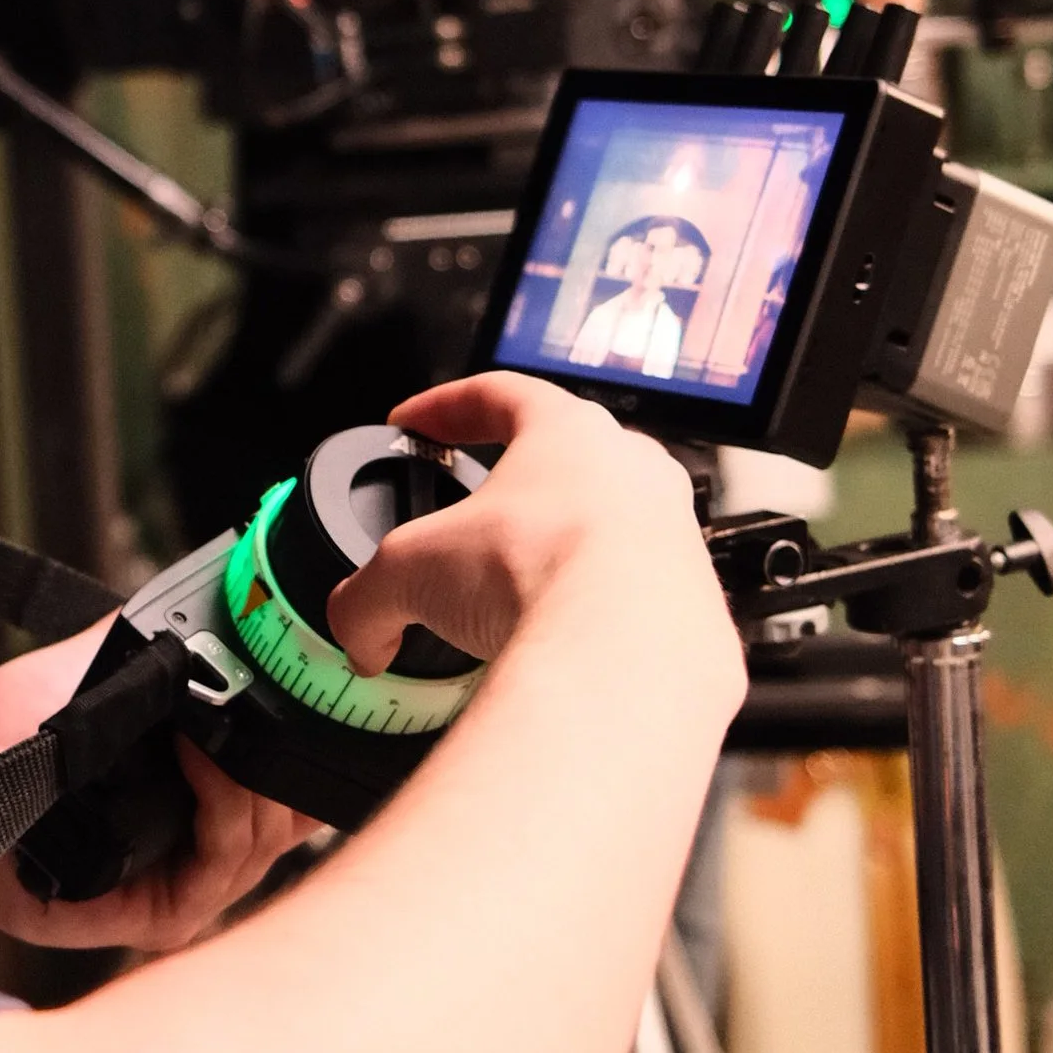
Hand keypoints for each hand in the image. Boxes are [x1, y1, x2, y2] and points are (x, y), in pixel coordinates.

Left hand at [0, 622, 321, 952]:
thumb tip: (215, 599)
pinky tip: (205, 767)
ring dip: (259, 789)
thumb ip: (153, 648)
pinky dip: (223, 820)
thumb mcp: (82, 671)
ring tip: (233, 739)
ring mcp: (176, 882)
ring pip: (261, 850)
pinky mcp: (152, 916)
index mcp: (189, 786)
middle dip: (296, 771)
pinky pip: (215, 878)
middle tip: (286, 723)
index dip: (308, 749)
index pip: (280, 779)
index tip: (321, 701)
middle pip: (287, 819)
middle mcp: (190, 838)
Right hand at [330, 372, 734, 695]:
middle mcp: (634, 471)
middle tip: (472, 522)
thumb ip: (368, 596)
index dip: (445, 408)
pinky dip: (593, 616)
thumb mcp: (411, 572)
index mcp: (568, 430)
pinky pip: (635, 599)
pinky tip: (559, 647)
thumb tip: (358, 631)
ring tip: (516, 599)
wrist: (627, 658)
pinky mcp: (694, 605)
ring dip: (560, 555)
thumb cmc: (541, 575)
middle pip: (563, 461)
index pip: (499, 394)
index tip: (417, 424)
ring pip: (609, 529)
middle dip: (511, 491)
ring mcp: (675, 535)